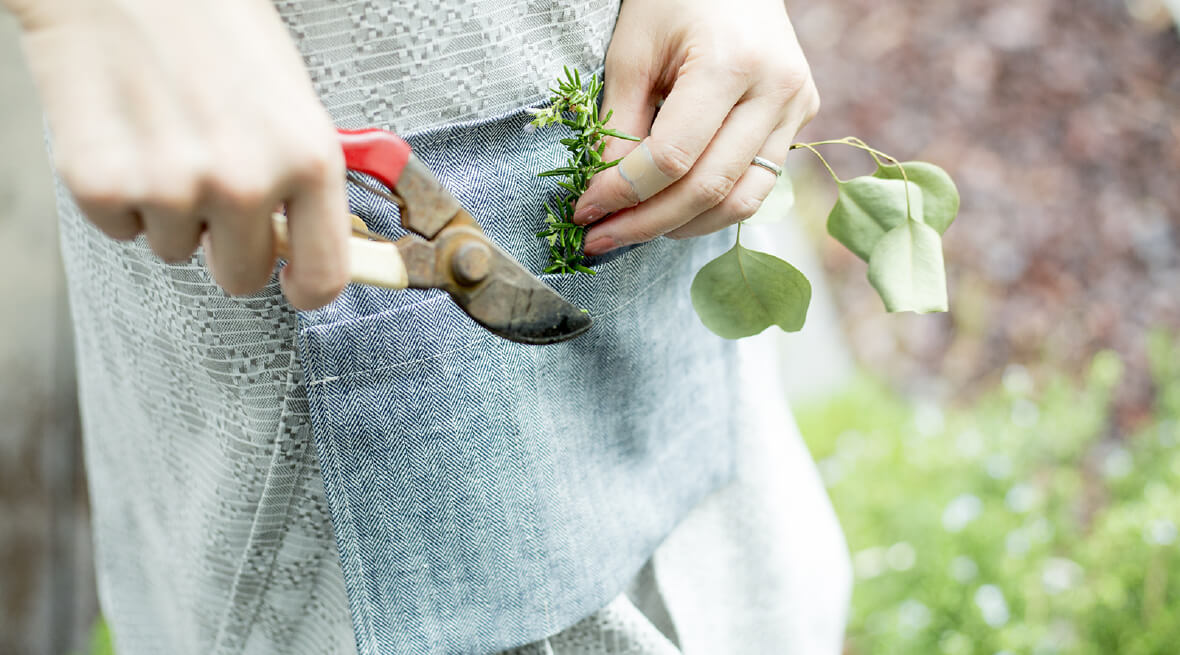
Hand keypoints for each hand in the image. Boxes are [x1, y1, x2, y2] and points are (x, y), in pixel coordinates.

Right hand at [8, 0, 350, 308]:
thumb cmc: (212, 22)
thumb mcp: (290, 97)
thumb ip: (300, 174)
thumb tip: (307, 239)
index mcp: (307, 158)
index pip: (324, 275)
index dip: (306, 287)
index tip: (293, 284)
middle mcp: (245, 182)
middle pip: (242, 276)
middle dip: (228, 244)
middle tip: (212, 187)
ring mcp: (173, 188)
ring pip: (176, 249)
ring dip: (171, 209)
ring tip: (166, 135)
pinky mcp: (102, 184)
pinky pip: (120, 228)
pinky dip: (118, 193)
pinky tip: (127, 133)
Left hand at [573, 0, 819, 254]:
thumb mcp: (631, 51)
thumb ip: (618, 125)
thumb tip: (604, 195)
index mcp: (732, 64)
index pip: (673, 158)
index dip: (623, 192)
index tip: (584, 210)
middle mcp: (777, 91)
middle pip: (709, 188)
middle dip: (647, 223)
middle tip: (600, 239)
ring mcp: (797, 107)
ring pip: (742, 201)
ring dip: (683, 227)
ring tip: (634, 230)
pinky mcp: (801, 118)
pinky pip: (757, 183)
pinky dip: (711, 205)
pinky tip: (671, 210)